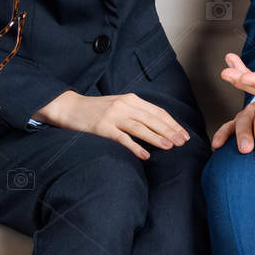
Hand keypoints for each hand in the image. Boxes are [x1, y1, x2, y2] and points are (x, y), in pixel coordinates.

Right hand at [34, 91, 190, 159]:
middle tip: (182, 142)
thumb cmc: (97, 109)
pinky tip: (145, 156)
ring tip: (170, 147)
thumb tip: (159, 127)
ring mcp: (113, 116)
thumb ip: (136, 112)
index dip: (172, 123)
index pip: (157, 111)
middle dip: (169, 131)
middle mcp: (124, 105)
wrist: (70, 107)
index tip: (184, 134)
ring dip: (157, 137)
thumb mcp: (119, 105)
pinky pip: (122, 138)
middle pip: (152, 119)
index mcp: (131, 99)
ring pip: (140, 127)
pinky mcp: (102, 128)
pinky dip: (135, 147)